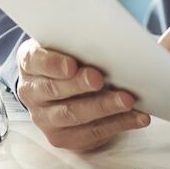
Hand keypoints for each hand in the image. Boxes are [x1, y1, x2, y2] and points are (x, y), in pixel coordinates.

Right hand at [16, 38, 149, 150]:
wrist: (65, 84)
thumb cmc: (72, 56)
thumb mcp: (71, 41)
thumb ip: (88, 36)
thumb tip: (138, 31)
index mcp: (30, 62)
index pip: (35, 61)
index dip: (52, 64)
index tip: (72, 65)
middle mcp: (32, 91)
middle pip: (53, 90)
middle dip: (79, 85)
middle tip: (100, 79)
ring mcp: (45, 118)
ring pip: (73, 114)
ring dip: (103, 107)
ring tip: (127, 100)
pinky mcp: (63, 137)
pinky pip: (92, 132)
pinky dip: (118, 124)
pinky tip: (137, 117)